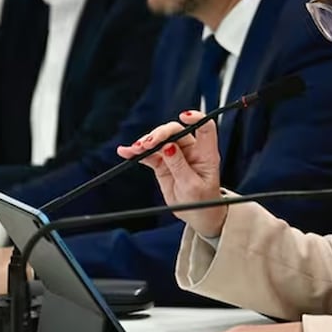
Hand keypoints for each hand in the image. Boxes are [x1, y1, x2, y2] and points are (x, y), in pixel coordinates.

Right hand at [117, 111, 226, 236]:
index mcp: (206, 153)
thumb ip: (180, 166)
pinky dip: (137, 153)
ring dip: (146, 142)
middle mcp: (191, 150)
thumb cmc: (203, 201)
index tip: (184, 116)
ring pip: (160, 141)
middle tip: (147, 144)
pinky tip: (126, 151)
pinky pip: (149, 154)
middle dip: (160, 134)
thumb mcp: (192, 186)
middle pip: (175, 131)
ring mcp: (176, 155)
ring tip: (134, 149)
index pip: (205, 127)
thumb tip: (168, 146)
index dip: (196, 118)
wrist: (197, 216)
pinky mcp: (163, 163)